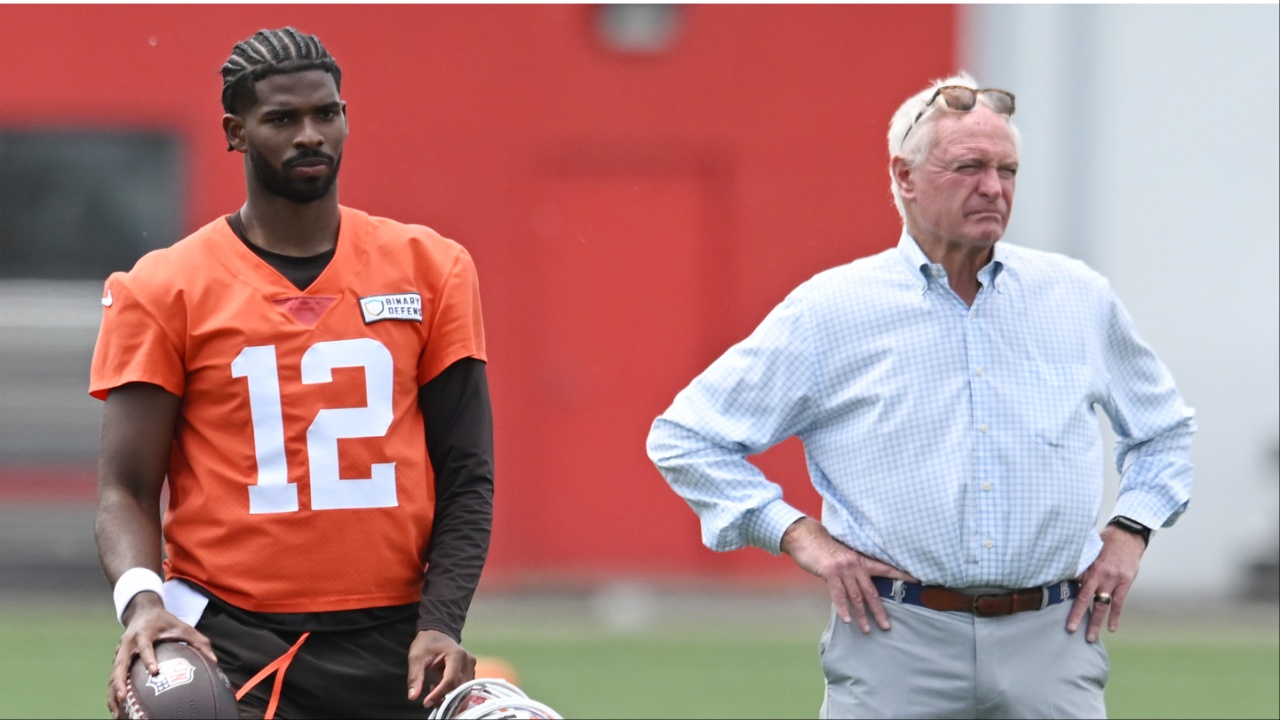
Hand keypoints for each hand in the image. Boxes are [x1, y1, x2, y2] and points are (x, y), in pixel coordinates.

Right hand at [107, 593, 217, 718]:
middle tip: (123, 698)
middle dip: (120, 682)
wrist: (143, 611)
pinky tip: (117, 708)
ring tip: (116, 712)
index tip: (154, 671)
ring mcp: (119, 652)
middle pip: (120, 664)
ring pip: (113, 674)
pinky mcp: (117, 659)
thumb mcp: (184, 627)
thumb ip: (199, 642)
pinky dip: (113, 692)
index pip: (145, 647)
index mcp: (144, 633)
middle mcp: (128, 643)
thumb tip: (214, 661)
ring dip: (113, 692)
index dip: (148, 658)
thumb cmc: (165, 621)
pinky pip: (113, 677)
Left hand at [407, 629, 476, 709]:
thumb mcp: (416, 657)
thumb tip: (413, 696)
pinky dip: (452, 692)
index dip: (439, 694)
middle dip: (445, 698)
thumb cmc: (426, 643)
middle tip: (429, 700)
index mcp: (457, 655)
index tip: (426, 703)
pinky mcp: (470, 671)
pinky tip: (439, 687)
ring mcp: (471, 666)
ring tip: (433, 691)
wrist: (436, 633)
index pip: (450, 681)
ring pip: (463, 690)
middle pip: (460, 687)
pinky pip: (464, 687)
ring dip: (449, 696)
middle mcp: (468, 661)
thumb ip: (415, 676)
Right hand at [780, 517, 917, 632]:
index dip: (902, 575)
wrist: (806, 537)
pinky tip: (847, 620)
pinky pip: (838, 594)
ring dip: (862, 615)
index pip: (886, 569)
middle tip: (886, 626)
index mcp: (861, 560)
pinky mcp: (830, 572)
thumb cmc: (824, 548)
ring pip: (856, 596)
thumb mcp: (843, 556)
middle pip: (872, 591)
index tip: (918, 582)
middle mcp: (855, 564)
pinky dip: (843, 608)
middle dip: (880, 611)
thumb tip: (860, 584)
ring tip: (867, 630)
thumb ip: (853, 569)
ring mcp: (843, 568)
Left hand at [1066, 525, 1145, 642]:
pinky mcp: (1124, 583)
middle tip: (1070, 630)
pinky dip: (1115, 616)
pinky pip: (1119, 603)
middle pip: (1084, 597)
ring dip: (1095, 622)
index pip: (1071, 582)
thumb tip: (1061, 573)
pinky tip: (1111, 628)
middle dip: (1077, 615)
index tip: (1052, 607)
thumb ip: (1078, 564)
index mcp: (1086, 565)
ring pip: (1101, 604)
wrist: (1127, 536)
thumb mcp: (1088, 549)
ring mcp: (1112, 579)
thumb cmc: (1104, 543)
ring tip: (1090, 637)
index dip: (1063, 594)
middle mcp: (1098, 573)